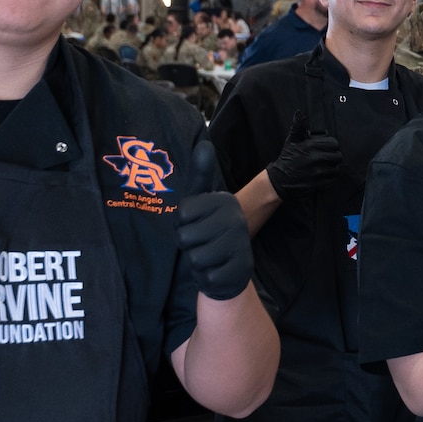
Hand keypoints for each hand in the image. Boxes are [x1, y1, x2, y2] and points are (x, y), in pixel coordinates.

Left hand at [177, 142, 254, 300]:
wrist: (231, 266)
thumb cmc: (209, 229)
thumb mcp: (201, 201)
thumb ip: (200, 174)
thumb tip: (204, 144)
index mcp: (224, 200)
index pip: (181, 215)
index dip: (182, 225)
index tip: (196, 224)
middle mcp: (235, 219)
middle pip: (184, 238)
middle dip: (188, 246)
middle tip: (202, 243)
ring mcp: (240, 244)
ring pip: (195, 259)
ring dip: (197, 262)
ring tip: (210, 256)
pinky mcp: (241, 269)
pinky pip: (208, 277)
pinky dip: (208, 277)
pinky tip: (218, 270)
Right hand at [264, 112, 340, 198]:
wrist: (280, 180)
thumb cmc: (287, 159)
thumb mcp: (291, 141)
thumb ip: (298, 126)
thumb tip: (299, 113)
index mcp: (311, 147)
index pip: (334, 143)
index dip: (332, 145)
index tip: (327, 147)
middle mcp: (316, 159)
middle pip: (338, 156)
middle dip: (333, 156)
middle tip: (327, 157)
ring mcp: (318, 173)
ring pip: (336, 168)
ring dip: (332, 167)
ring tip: (325, 166)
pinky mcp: (318, 184)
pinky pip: (333, 179)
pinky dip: (330, 177)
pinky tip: (323, 175)